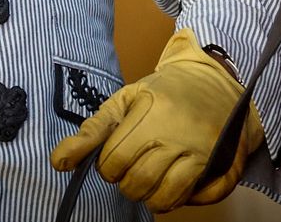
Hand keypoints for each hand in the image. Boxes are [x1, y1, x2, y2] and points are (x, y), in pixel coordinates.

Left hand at [50, 29, 263, 211]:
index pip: (113, 162)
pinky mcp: (222, 162)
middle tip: (134, 168)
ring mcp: (202, 150)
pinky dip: (182, 200)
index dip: (108, 166)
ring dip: (152, 197)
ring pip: (165, 198)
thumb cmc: (164, 91)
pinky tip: (175, 184)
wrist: (215, 79)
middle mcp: (177, 133)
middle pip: (137, 184)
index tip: (116, 157)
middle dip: (127, 183)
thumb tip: (58, 162)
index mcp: (150, 113)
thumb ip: (92, 131)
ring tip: (151, 180)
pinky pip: (195, 199)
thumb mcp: (125, 100)